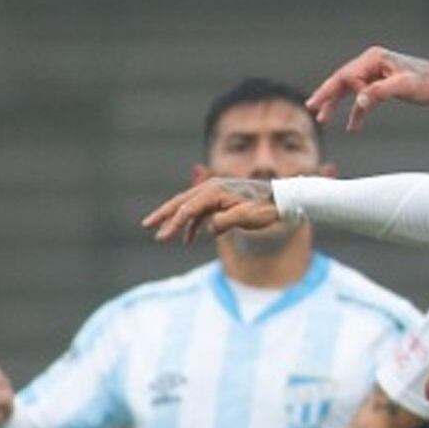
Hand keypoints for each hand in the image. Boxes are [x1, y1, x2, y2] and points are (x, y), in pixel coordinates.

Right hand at [142, 177, 277, 242]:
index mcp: (216, 191)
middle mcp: (213, 188)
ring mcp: (216, 192)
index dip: (173, 224)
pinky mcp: (221, 199)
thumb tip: (208, 228)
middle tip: (146, 225)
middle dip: (164, 214)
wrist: (282, 201)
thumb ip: (226, 222)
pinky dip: (192, 224)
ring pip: (189, 206)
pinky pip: (201, 211)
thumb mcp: (247, 217)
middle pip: (181, 202)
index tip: (162, 238)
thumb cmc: (266, 209)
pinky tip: (188, 239)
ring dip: (176, 220)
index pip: (188, 208)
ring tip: (162, 234)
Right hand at [306, 47, 428, 132]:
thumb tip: (359, 101)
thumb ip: (379, 92)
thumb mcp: (404, 87)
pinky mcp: (382, 85)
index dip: (341, 92)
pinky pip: (364, 99)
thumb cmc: (428, 82)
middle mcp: (372, 63)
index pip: (348, 76)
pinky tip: (352, 127)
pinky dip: (358, 112)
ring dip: (338, 105)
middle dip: (327, 96)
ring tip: (323, 119)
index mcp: (374, 59)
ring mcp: (376, 74)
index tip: (347, 106)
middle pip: (343, 81)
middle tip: (311, 108)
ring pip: (350, 90)